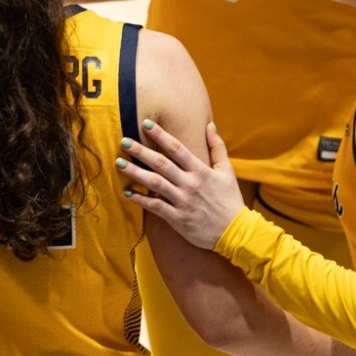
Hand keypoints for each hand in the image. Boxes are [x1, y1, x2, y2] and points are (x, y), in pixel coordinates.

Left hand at [118, 119, 244, 249]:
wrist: (236, 232)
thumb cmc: (230, 200)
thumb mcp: (227, 171)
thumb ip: (217, 147)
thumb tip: (209, 125)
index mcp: (201, 170)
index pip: (177, 148)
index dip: (161, 135)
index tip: (146, 124)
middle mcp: (190, 184)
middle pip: (161, 163)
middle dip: (141, 151)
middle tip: (124, 141)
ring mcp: (182, 201)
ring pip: (155, 183)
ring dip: (135, 172)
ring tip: (119, 163)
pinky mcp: (177, 218)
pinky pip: (155, 207)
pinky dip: (140, 199)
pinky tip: (127, 192)